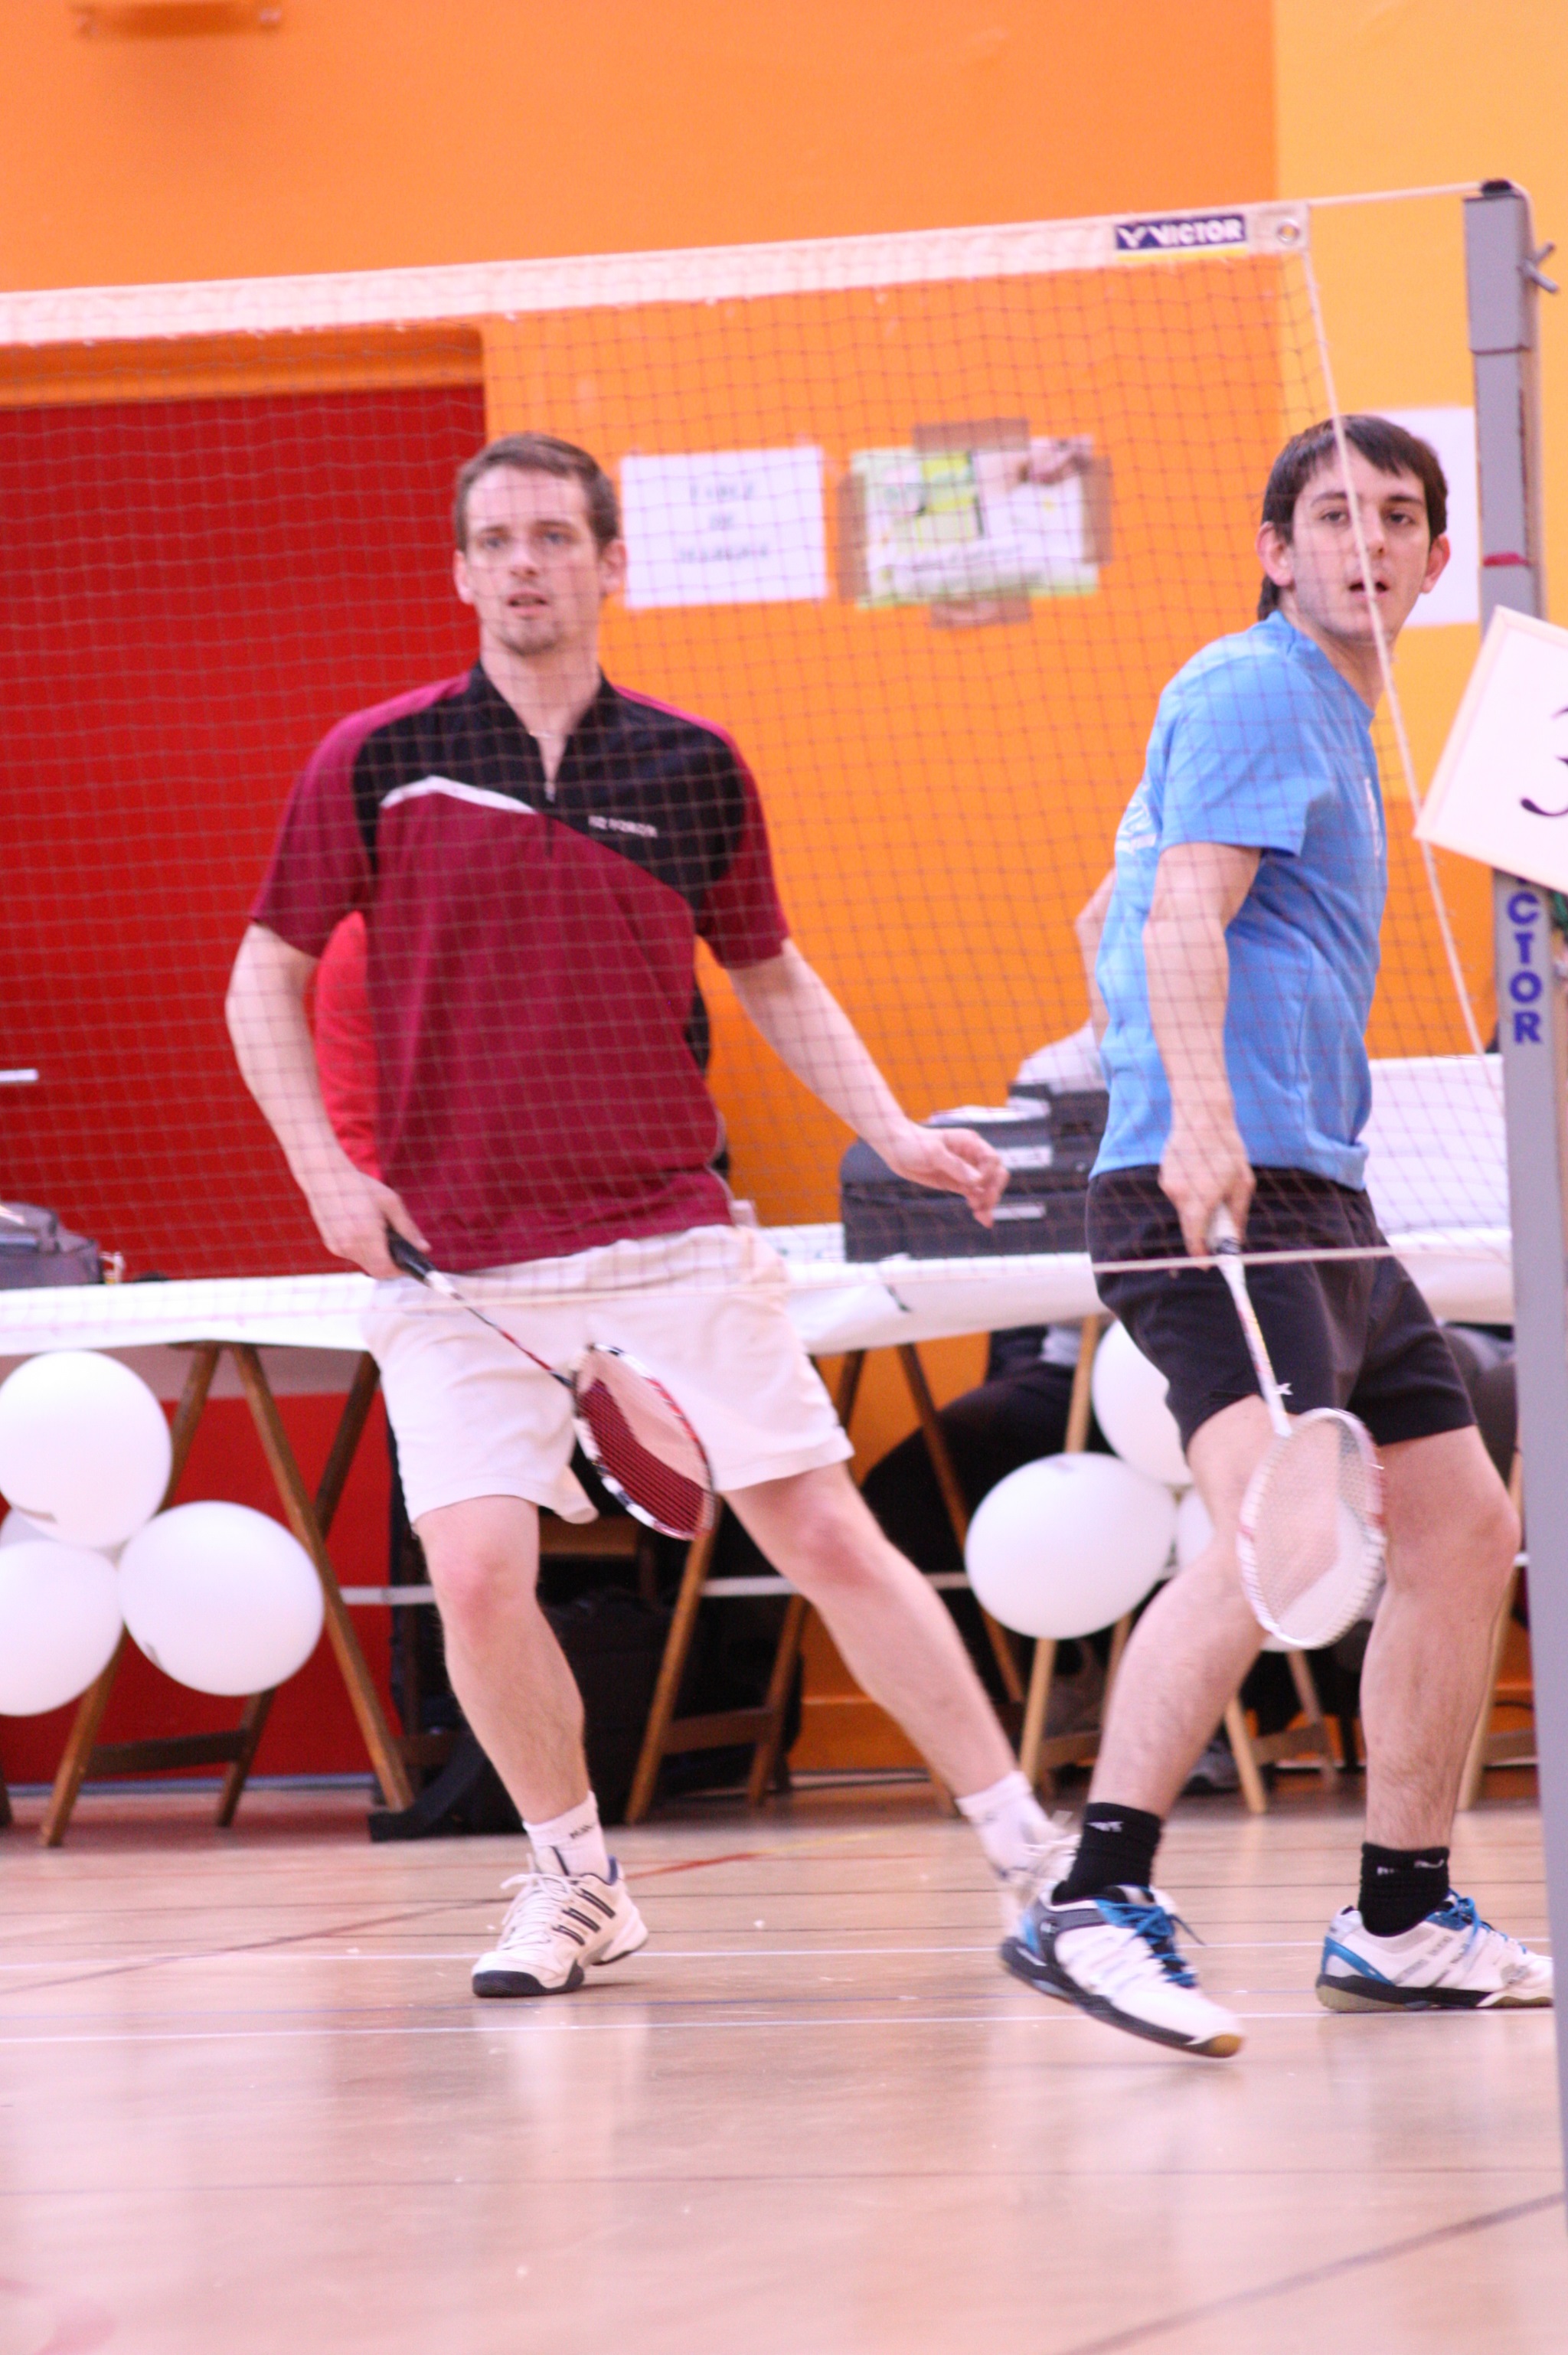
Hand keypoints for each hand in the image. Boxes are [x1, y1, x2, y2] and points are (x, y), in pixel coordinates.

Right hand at [302, 1156, 429, 1278]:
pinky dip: (362, 1249)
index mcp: (366, 1233)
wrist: (324, 1177)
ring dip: (375, 1256)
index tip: (407, 1262)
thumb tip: (424, 1248)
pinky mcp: (331, 1245)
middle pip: (376, 1270)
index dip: (399, 1270)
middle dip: (389, 1263)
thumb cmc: (359, 1186)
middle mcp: (349, 1244)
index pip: (385, 1270)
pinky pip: (353, 1255)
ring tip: (377, 1232)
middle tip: (397, 1247)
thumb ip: (408, 1228)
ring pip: (365, 1264)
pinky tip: (361, 1229)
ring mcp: (338, 1247)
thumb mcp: (390, 1202)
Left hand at [878, 1121, 1007, 1228]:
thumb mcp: (934, 1152)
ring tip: (981, 1216)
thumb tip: (977, 1181)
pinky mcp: (958, 1183)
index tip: (975, 1184)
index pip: (992, 1160)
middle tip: (983, 1205)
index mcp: (970, 1143)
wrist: (896, 1149)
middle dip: (993, 1191)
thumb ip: (955, 1166)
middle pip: (996, 1175)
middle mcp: (972, 1157)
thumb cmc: (914, 1143)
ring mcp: (966, 1171)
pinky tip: (982, 1218)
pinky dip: (981, 1207)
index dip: (988, 1174)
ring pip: (987, 1188)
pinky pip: (975, 1196)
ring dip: (988, 1202)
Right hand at [1158, 1110, 1252, 1260]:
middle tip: (1220, 1217)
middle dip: (1204, 1227)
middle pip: (1190, 1224)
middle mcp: (1179, 1195)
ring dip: (1198, 1204)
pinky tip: (1201, 1170)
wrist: (1202, 1117)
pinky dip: (1191, 1190)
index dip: (1201, 1255)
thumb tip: (1236, 1240)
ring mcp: (1168, 1185)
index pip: (1194, 1239)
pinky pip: (1179, 1192)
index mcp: (1200, 1200)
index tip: (1208, 1264)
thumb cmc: (1227, 1149)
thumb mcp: (1242, 1184)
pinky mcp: (1164, 1175)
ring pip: (1185, 1207)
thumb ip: (1237, 1216)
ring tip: (1213, 1180)